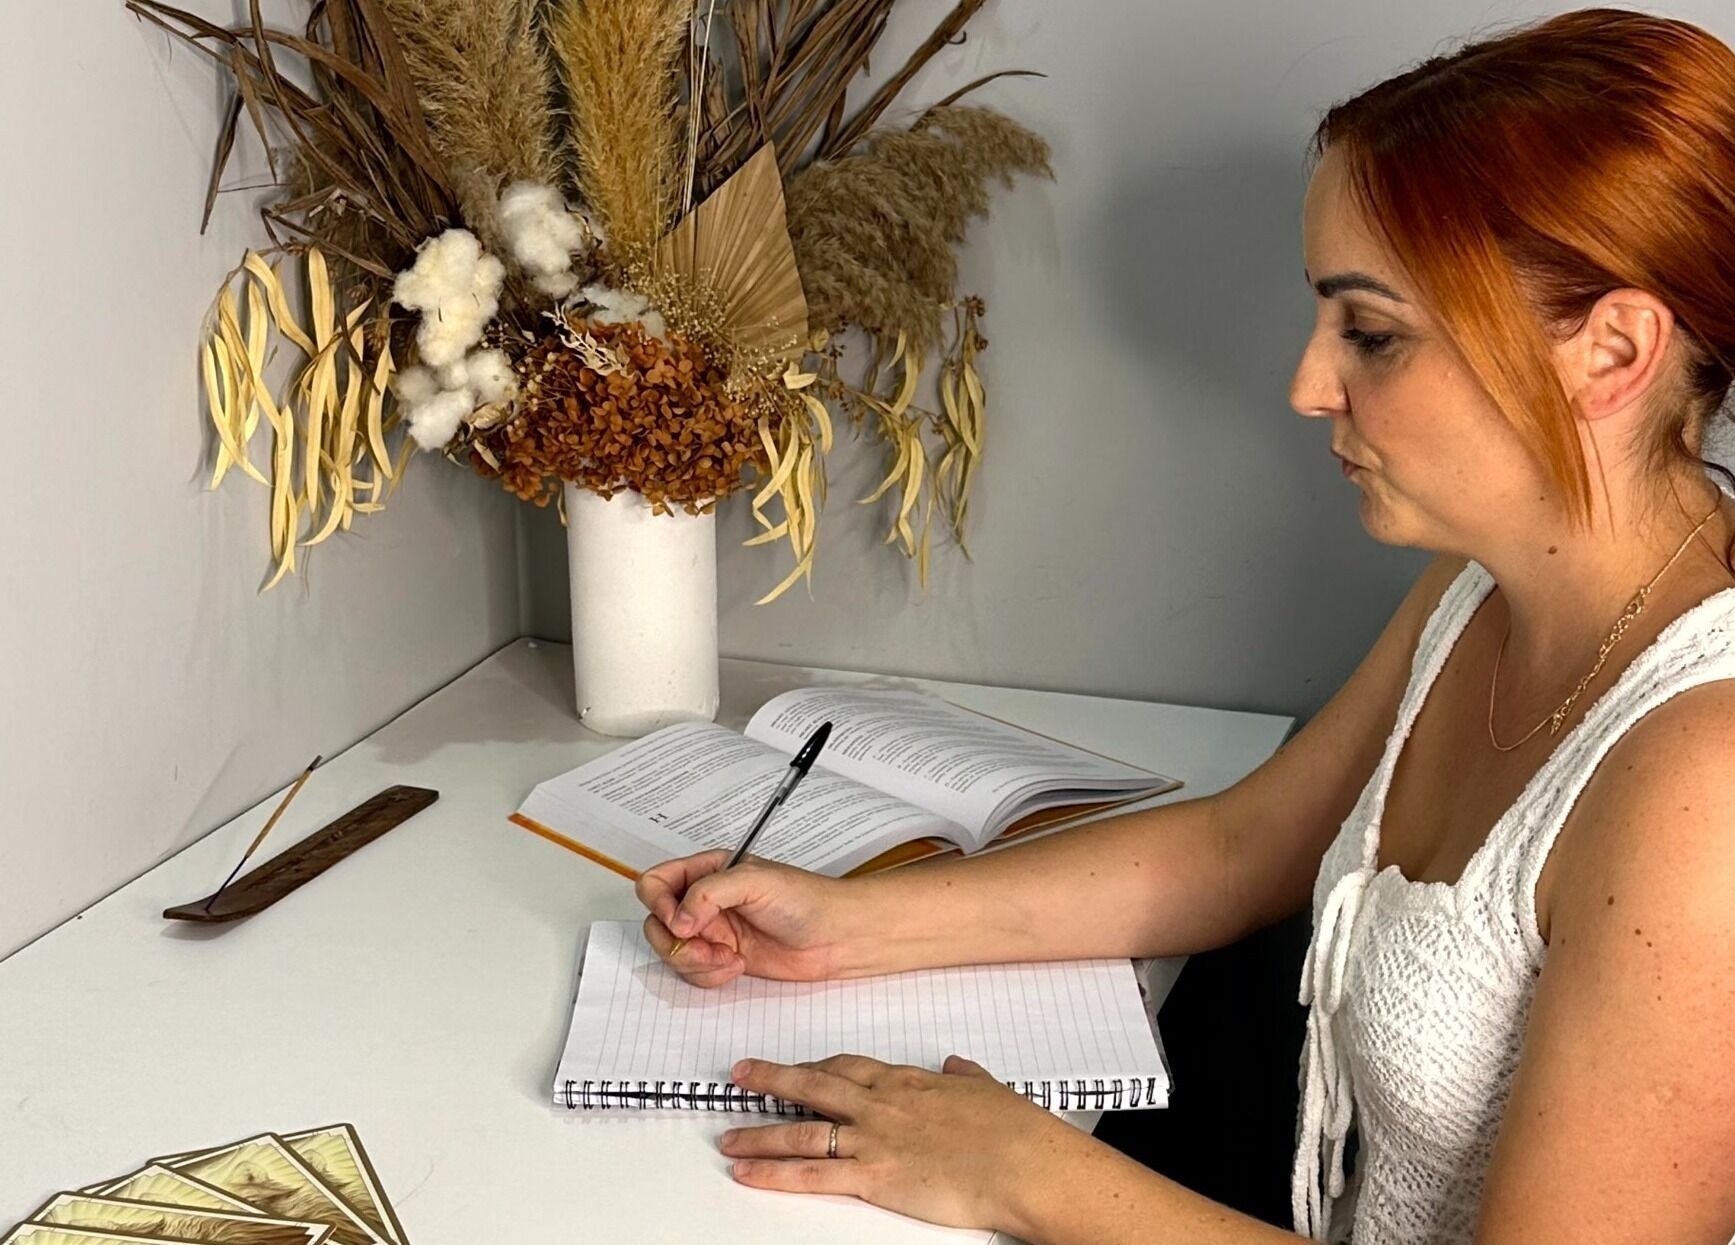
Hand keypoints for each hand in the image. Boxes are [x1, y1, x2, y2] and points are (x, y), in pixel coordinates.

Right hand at [635, 850, 857, 986]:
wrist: (836, 936)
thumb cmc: (806, 899)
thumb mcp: (756, 880)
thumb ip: (709, 892)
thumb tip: (679, 918)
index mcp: (708, 871)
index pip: (657, 882)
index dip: (659, 903)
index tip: (682, 922)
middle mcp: (705, 901)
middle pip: (657, 922)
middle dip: (675, 941)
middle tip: (704, 945)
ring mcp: (713, 931)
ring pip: (673, 952)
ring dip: (694, 961)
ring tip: (726, 957)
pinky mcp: (723, 959)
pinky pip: (694, 972)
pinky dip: (709, 975)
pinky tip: (737, 965)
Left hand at [720, 1053, 1075, 1230]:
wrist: (1021, 1163)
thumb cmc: (1012, 1130)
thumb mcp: (985, 1090)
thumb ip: (964, 1076)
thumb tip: (957, 1066)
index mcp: (906, 1081)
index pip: (847, 1067)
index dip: (815, 1066)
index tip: (795, 1067)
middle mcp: (881, 1104)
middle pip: (812, 1086)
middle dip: (771, 1079)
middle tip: (739, 1076)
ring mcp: (874, 1139)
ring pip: (802, 1130)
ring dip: (760, 1133)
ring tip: (729, 1138)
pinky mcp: (874, 1177)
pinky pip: (811, 1174)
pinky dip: (774, 1173)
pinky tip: (749, 1173)